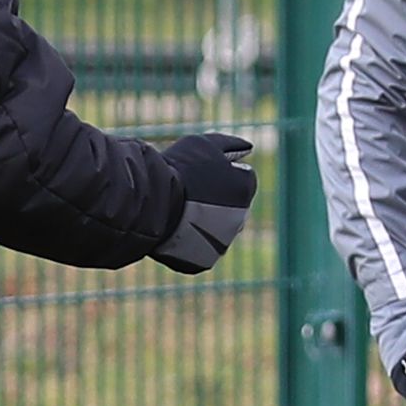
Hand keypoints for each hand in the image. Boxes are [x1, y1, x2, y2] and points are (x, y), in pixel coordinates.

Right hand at [149, 130, 257, 274]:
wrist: (157, 204)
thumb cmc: (180, 171)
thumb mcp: (203, 144)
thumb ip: (228, 144)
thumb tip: (248, 147)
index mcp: (246, 187)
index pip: (241, 177)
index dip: (219, 173)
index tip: (200, 172)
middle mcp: (241, 217)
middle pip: (230, 206)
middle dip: (214, 200)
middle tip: (187, 193)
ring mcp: (223, 242)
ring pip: (215, 230)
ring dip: (202, 221)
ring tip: (176, 212)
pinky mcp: (205, 261)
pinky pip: (198, 250)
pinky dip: (189, 242)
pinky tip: (173, 230)